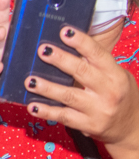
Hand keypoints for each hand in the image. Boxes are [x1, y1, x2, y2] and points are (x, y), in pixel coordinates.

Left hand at [25, 26, 138, 147]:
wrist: (131, 127)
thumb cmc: (119, 94)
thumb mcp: (115, 76)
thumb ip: (95, 63)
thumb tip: (65, 44)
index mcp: (116, 75)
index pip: (98, 55)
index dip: (81, 42)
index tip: (64, 31)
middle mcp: (109, 92)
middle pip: (81, 72)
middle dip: (60, 60)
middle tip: (42, 50)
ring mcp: (98, 110)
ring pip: (69, 96)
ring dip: (47, 88)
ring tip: (30, 81)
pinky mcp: (88, 125)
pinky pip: (64, 117)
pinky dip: (47, 111)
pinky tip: (33, 106)